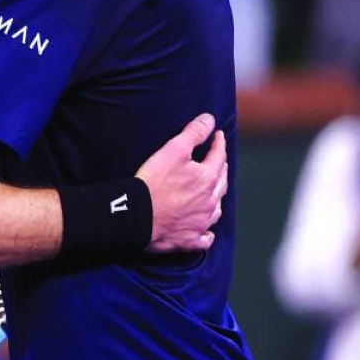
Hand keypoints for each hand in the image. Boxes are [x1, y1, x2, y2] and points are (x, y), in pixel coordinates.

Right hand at [136, 114, 227, 252]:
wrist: (138, 215)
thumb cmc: (154, 181)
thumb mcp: (173, 150)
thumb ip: (193, 133)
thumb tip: (210, 119)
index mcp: (208, 179)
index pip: (219, 156)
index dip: (219, 143)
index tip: (218, 136)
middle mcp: (210, 202)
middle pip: (221, 183)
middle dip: (221, 169)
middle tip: (218, 161)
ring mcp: (201, 223)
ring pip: (216, 210)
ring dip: (216, 200)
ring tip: (213, 193)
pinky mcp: (190, 239)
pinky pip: (205, 238)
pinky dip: (207, 232)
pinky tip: (205, 230)